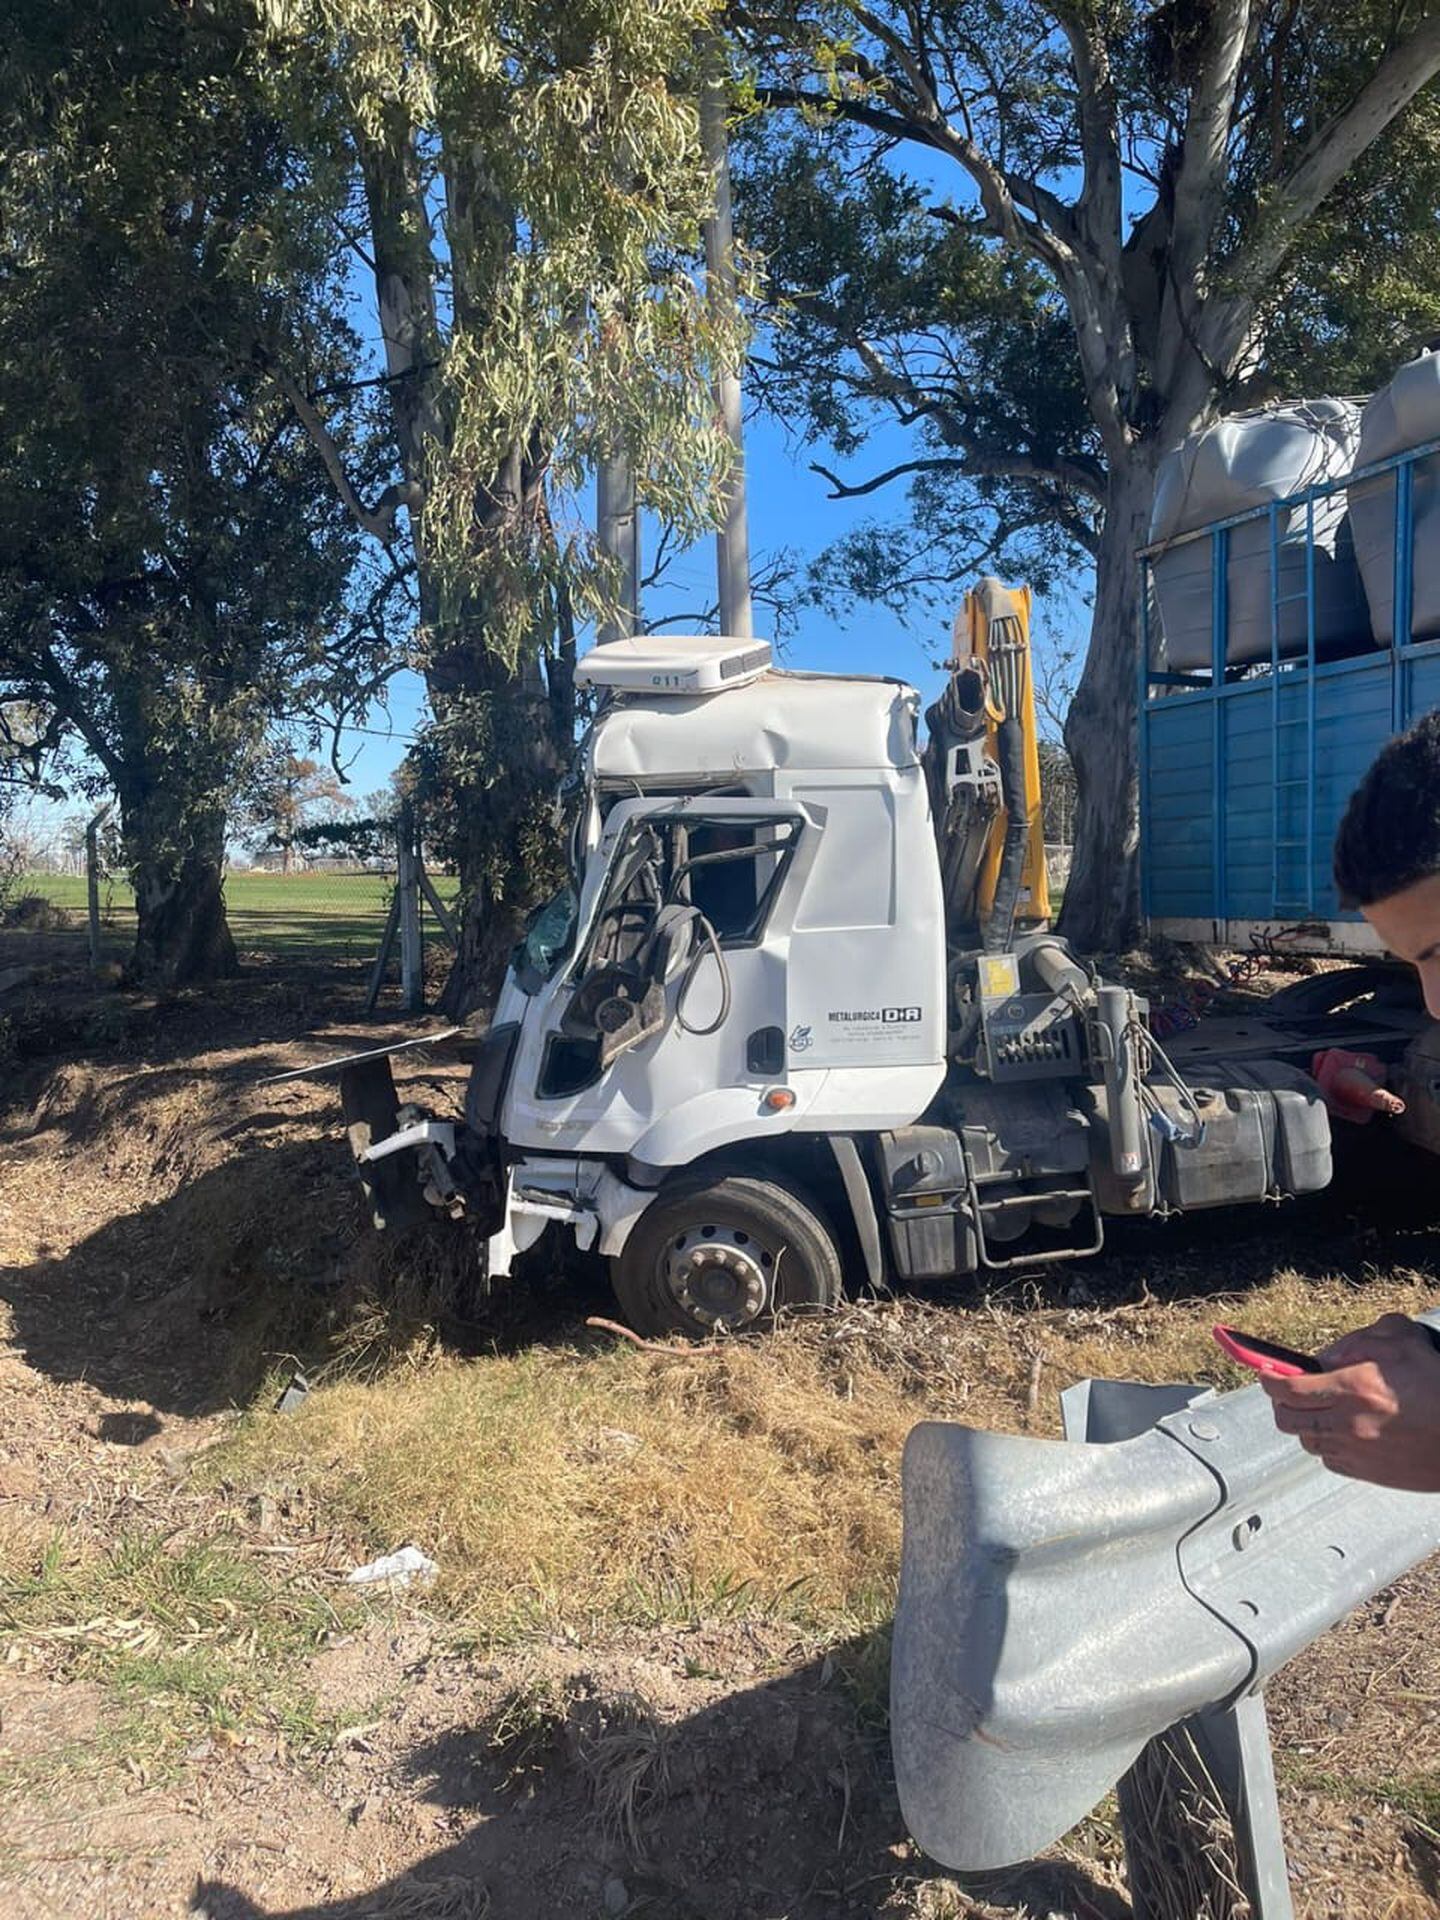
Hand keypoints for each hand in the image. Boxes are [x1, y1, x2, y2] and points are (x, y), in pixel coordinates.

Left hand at [1259, 1314, 1439, 1491]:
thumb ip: (1360, 1339)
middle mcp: (1349, 1423)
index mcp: (1354, 1387)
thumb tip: (1328, 1354)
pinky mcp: (1369, 1473)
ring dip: (1304, 1424)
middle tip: (1287, 1389)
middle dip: (1280, 1402)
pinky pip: (1330, 1461)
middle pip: (1287, 1419)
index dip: (1268, 1376)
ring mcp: (1357, 1452)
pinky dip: (1327, 1446)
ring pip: (1307, 1442)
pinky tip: (1341, 1431)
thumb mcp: (1403, 1340)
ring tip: (1318, 1409)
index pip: (1288, 1386)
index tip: (1263, 1370)